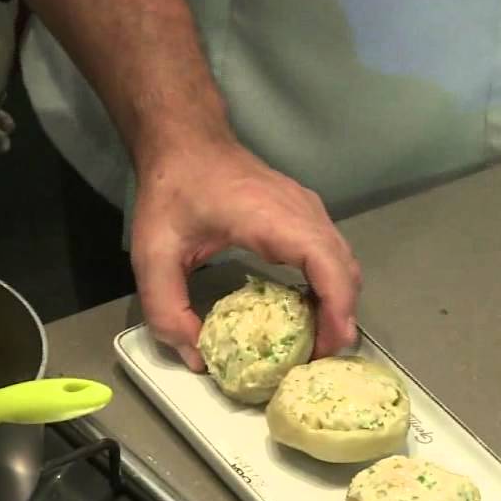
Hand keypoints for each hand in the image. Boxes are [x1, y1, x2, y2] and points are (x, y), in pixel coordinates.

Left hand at [130, 140, 361, 371]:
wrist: (184, 140)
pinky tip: (306, 310)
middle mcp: (301, 211)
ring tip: (313, 341)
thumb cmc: (172, 189)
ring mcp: (307, 209)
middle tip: (316, 359)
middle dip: (339, 318)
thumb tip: (196, 356)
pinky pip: (331, 253)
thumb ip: (166, 309)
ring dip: (337, 302)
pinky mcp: (304, 213)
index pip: (327, 265)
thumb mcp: (154, 254)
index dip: (336, 310)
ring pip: (343, 262)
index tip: (327, 348)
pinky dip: (330, 285)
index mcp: (272, 218)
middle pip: (345, 270)